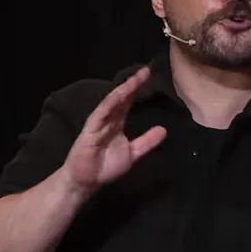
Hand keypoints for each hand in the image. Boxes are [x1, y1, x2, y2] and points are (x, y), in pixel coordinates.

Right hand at [61, 67, 166, 193]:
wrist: (86, 181)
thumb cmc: (105, 166)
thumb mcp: (133, 153)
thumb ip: (147, 141)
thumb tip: (164, 130)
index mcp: (117, 122)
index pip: (129, 102)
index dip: (138, 89)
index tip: (150, 76)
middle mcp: (108, 118)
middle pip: (122, 97)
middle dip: (133, 84)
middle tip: (146, 70)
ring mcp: (98, 122)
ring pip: (112, 102)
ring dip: (123, 89)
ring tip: (135, 79)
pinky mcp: (90, 129)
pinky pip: (101, 113)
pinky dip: (110, 103)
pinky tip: (119, 94)